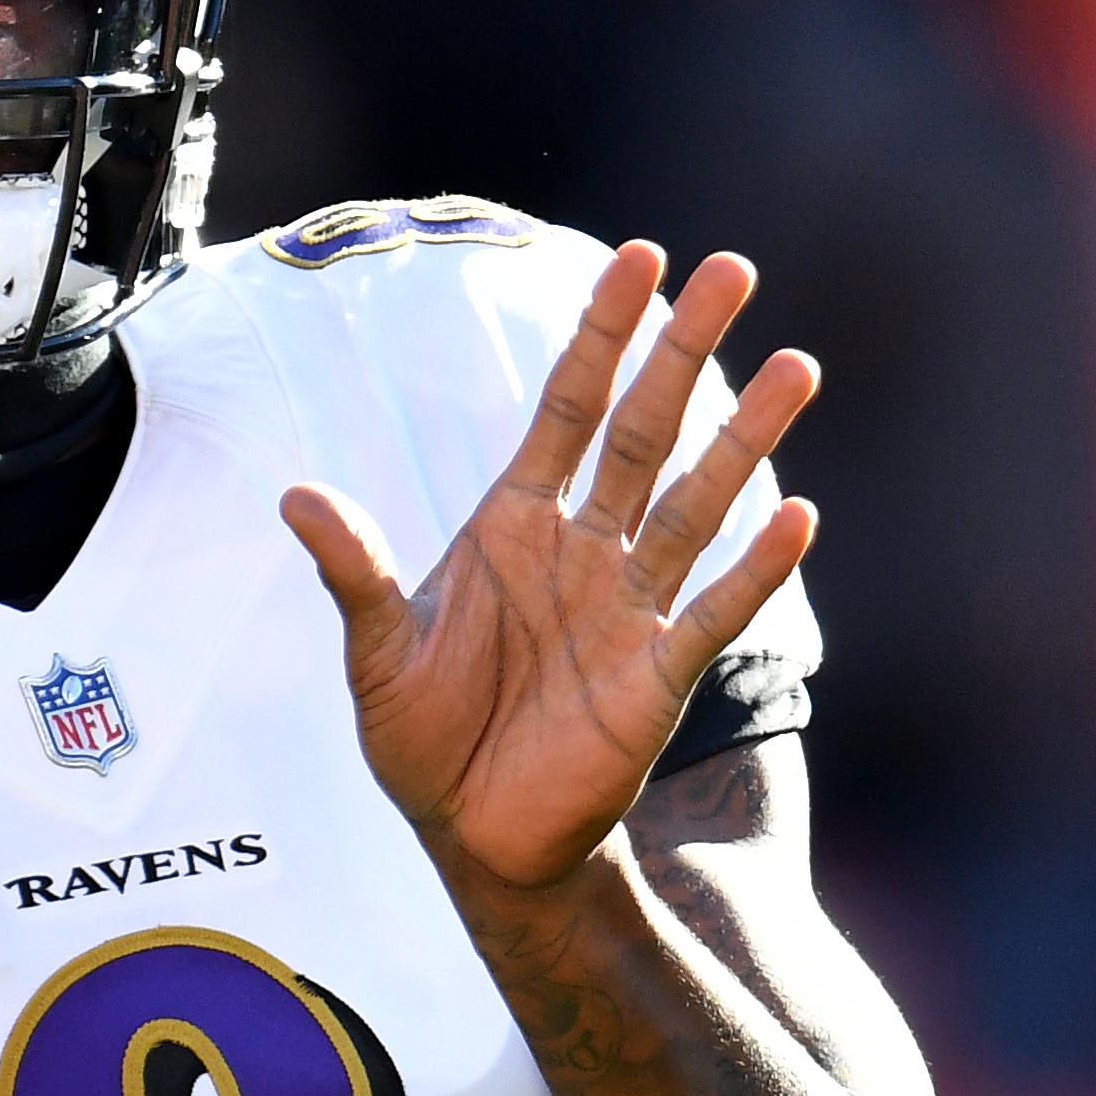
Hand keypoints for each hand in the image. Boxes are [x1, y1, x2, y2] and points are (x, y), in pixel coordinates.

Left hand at [284, 244, 814, 900]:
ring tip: (796, 367)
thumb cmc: (423, 736)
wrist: (471, 836)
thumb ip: (351, 571)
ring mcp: (629, 608)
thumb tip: (296, 496)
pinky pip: (716, 610)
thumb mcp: (375, 655)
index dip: (601, 334)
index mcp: (513, 524)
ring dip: (744, 439)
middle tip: (735, 270)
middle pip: (643, 430)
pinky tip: (799, 515)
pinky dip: (755, 566)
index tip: (640, 259)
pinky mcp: (659, 677)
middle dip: (684, 352)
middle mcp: (583, 550)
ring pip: (696, 504)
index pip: (566, 407)